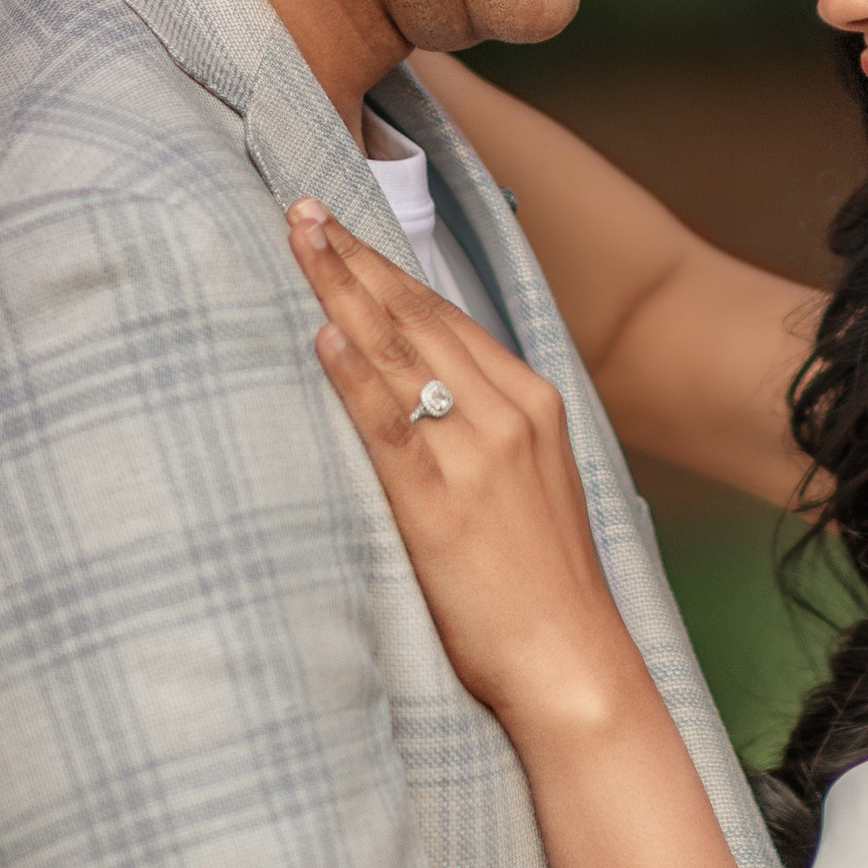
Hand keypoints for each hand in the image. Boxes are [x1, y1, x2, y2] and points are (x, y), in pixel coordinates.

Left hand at [291, 203, 643, 738]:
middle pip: (417, 315)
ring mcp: (476, 452)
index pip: (447, 316)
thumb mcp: (529, 490)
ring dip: (341, 288)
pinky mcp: (440, 500)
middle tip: (302, 207)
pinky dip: (351, 371)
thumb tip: (423, 404)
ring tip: (297, 240)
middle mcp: (509, 413)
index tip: (343, 230)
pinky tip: (318, 334)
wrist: (571, 661)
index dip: (390, 268)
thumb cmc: (543, 588)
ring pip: (399, 350)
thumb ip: (484, 437)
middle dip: (355, 256)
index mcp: (534, 404)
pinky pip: (387, 419)